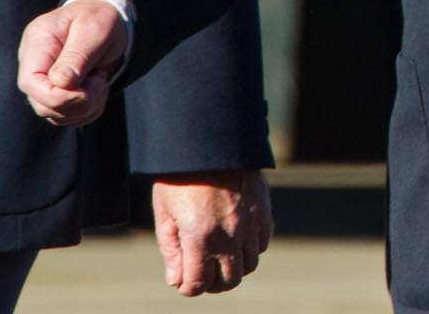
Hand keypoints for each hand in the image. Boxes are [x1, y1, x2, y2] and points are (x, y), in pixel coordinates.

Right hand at [16, 0, 128, 126]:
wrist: (111, 18)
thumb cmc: (101, 17)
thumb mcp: (94, 28)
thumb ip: (77, 56)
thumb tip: (60, 83)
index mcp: (37, 44)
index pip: (30, 83)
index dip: (57, 95)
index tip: (88, 86)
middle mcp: (35, 66)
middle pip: (42, 105)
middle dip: (78, 102)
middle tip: (100, 79)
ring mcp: (44, 82)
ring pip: (57, 115)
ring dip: (87, 106)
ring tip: (100, 79)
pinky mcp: (58, 94)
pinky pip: (70, 117)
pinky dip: (90, 110)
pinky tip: (98, 88)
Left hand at [151, 169, 273, 295]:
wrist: (211, 140)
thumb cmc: (180, 176)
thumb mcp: (165, 213)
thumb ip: (171, 250)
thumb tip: (177, 280)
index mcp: (200, 235)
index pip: (198, 282)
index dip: (188, 288)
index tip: (183, 281)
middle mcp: (230, 233)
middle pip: (229, 280)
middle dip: (212, 284)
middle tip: (202, 275)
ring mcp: (250, 222)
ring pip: (249, 265)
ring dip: (233, 267)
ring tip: (219, 259)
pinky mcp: (263, 210)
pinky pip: (262, 243)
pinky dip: (250, 249)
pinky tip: (235, 240)